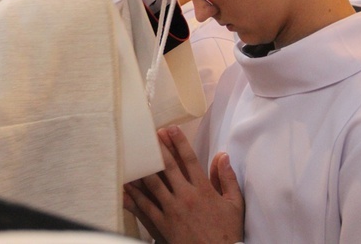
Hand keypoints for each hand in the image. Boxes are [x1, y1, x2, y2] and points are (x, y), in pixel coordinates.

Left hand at [123, 126, 243, 243]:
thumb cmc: (227, 232)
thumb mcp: (235, 204)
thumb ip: (228, 179)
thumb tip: (223, 156)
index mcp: (204, 190)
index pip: (190, 160)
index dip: (179, 142)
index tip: (171, 129)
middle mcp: (187, 196)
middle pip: (169, 166)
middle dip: (159, 148)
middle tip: (150, 134)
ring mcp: (173, 210)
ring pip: (154, 183)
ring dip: (143, 167)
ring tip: (134, 153)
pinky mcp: (163, 224)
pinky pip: (146, 207)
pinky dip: (134, 195)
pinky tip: (126, 185)